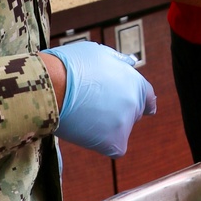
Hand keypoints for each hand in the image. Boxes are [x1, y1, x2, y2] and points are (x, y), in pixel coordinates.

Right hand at [45, 40, 155, 156]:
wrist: (52, 85)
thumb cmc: (71, 65)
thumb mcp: (99, 53)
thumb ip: (118, 61)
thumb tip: (129, 63)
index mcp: (135, 82)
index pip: (148, 98)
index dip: (144, 103)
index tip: (145, 109)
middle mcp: (135, 102)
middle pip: (133, 114)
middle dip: (119, 112)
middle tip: (95, 107)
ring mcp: (125, 123)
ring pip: (119, 131)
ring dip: (106, 127)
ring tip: (83, 114)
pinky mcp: (114, 142)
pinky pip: (113, 148)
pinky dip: (101, 143)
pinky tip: (87, 132)